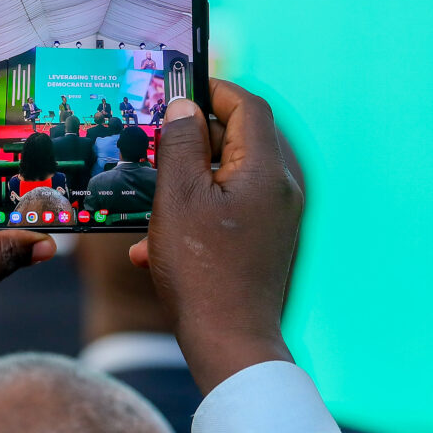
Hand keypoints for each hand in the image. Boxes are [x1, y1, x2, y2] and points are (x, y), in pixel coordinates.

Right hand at [130, 80, 302, 394]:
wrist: (231, 344)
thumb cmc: (201, 270)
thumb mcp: (177, 198)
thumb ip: (179, 144)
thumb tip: (184, 108)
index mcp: (264, 171)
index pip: (248, 107)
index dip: (215, 90)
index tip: (181, 88)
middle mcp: (279, 190)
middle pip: (240, 141)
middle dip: (195, 138)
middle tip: (157, 141)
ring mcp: (276, 220)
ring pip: (229, 178)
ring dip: (190, 180)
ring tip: (153, 197)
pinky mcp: (266, 244)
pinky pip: (230, 212)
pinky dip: (198, 214)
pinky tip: (158, 245)